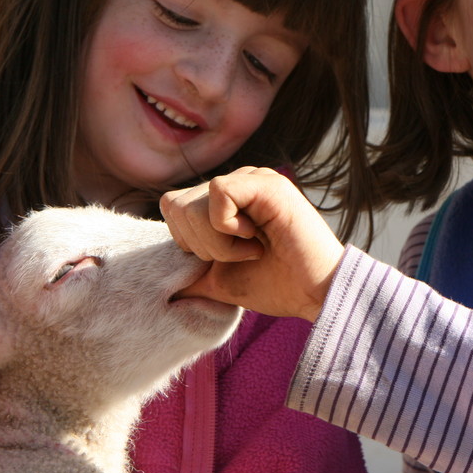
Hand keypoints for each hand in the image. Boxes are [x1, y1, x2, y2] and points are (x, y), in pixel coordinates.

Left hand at [160, 167, 344, 321]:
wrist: (315, 294)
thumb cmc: (276, 286)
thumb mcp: (218, 280)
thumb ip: (189, 275)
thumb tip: (157, 291)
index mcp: (224, 200)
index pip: (172, 206)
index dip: (188, 241)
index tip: (226, 257)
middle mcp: (237, 182)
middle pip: (176, 206)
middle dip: (201, 245)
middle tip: (241, 254)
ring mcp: (251, 178)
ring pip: (192, 204)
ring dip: (218, 242)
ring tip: (253, 249)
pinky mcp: (265, 182)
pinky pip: (217, 195)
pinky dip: (228, 228)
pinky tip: (257, 238)